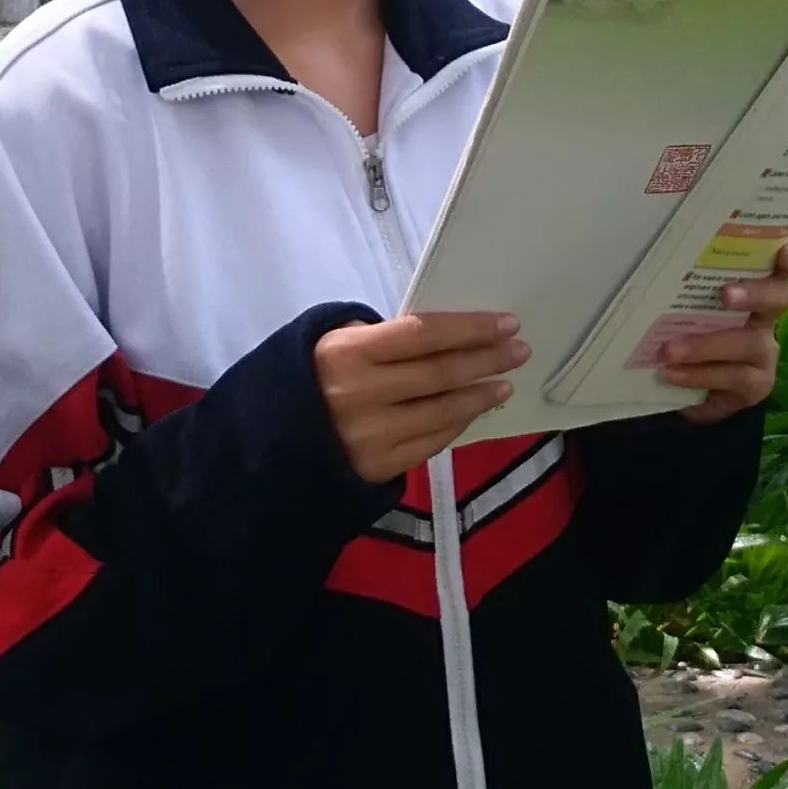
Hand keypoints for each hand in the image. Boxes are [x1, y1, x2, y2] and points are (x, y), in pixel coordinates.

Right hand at [314, 312, 531, 484]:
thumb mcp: (329, 343)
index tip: (505, 322)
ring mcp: (372, 434)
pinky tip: (474, 411)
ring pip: (442, 410)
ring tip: (504, 383)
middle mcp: (363, 392)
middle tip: (519, 350)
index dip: (469, 328)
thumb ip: (378, 337)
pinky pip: (431, 442)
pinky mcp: (378, 466)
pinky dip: (457, 423)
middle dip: (486, 359)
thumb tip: (438, 334)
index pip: (423, 333)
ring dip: (480, 395)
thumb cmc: (307, 380)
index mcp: (349, 352)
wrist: (268, 444)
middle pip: (440, 372)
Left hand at [660, 238, 787, 425]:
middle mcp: (765, 315)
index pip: (783, 263)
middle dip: (755, 293)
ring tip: (670, 350)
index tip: (783, 254)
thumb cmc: (686, 331)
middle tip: (725, 295)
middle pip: (779, 296)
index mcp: (752, 285)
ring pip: (749, 343)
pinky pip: (732, 377)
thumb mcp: (684, 305)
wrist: (691, 389)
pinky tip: (671, 373)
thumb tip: (645, 266)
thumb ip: (682, 287)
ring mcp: (764, 351)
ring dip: (707, 345)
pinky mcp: (757, 384)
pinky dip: (698, 374)